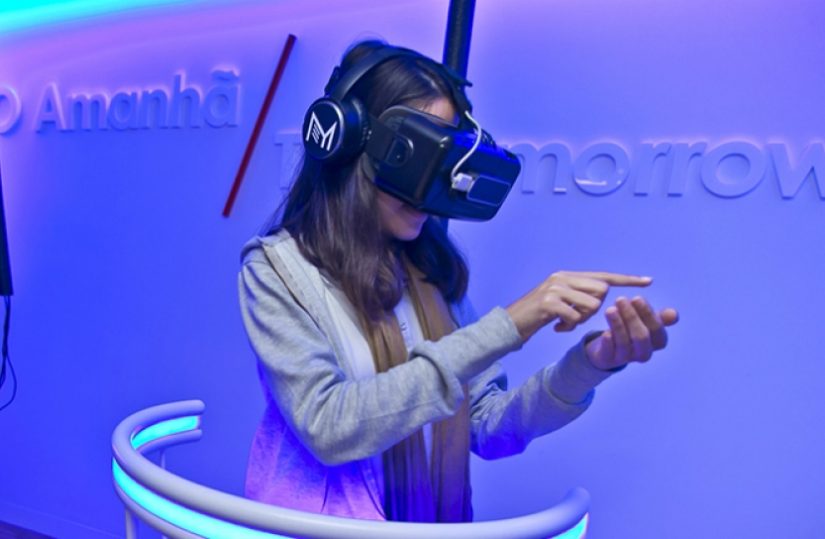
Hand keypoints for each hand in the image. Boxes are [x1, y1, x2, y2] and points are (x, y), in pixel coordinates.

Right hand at [506, 271, 652, 341]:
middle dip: (594, 310)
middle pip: (601, 292)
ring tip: (565, 323)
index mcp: (568, 275)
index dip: (627, 279)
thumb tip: (603, 294)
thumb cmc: (538, 315)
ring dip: (582, 320)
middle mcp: (562, 277)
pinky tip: (557, 328)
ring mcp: (555, 288)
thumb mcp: (560, 301)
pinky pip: (575, 317)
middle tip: (576, 318)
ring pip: (591, 305)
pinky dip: (569, 327)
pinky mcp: (548, 303)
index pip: (603, 276)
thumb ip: (579, 295)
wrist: (510, 324)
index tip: (649, 281)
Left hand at [585, 296, 678, 369]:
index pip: (656, 329)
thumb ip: (660, 317)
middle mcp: (643, 353)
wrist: (609, 349)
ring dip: (617, 324)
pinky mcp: (609, 360)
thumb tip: (674, 314)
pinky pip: (609, 352)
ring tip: (610, 309)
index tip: (636, 298)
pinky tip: (606, 331)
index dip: (647, 313)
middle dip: (631, 317)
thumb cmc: (632, 329)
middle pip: (641, 336)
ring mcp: (626, 358)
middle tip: (620, 299)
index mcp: (657, 343)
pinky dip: (608, 341)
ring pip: (624, 342)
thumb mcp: (646, 322)